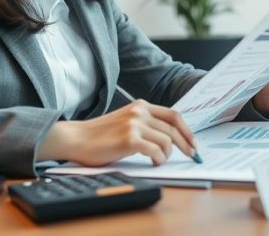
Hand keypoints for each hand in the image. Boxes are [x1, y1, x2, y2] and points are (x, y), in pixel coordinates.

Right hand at [38, 99, 197, 166]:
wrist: (75, 138)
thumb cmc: (99, 135)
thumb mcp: (126, 120)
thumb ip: (145, 123)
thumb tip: (171, 138)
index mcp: (141, 106)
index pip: (174, 115)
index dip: (187, 130)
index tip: (193, 142)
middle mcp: (140, 112)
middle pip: (174, 129)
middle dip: (186, 144)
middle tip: (191, 155)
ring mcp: (135, 124)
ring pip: (167, 141)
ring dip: (167, 154)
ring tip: (159, 160)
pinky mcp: (129, 139)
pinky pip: (156, 151)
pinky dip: (159, 160)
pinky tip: (153, 163)